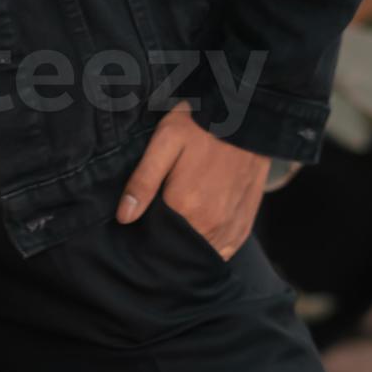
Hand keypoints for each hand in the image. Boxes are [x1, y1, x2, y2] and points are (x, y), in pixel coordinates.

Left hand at [116, 98, 269, 258]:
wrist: (247, 119)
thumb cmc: (201, 126)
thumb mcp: (165, 141)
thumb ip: (144, 181)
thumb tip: (124, 217)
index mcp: (185, 206)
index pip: (156, 237)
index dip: (146, 230)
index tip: (144, 218)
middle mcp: (210, 225)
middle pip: (178, 248)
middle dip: (167, 239)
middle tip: (163, 214)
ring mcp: (229, 228)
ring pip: (200, 252)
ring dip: (189, 245)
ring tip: (183, 219)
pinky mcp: (243, 227)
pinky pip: (223, 251)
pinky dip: (211, 245)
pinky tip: (202, 227)